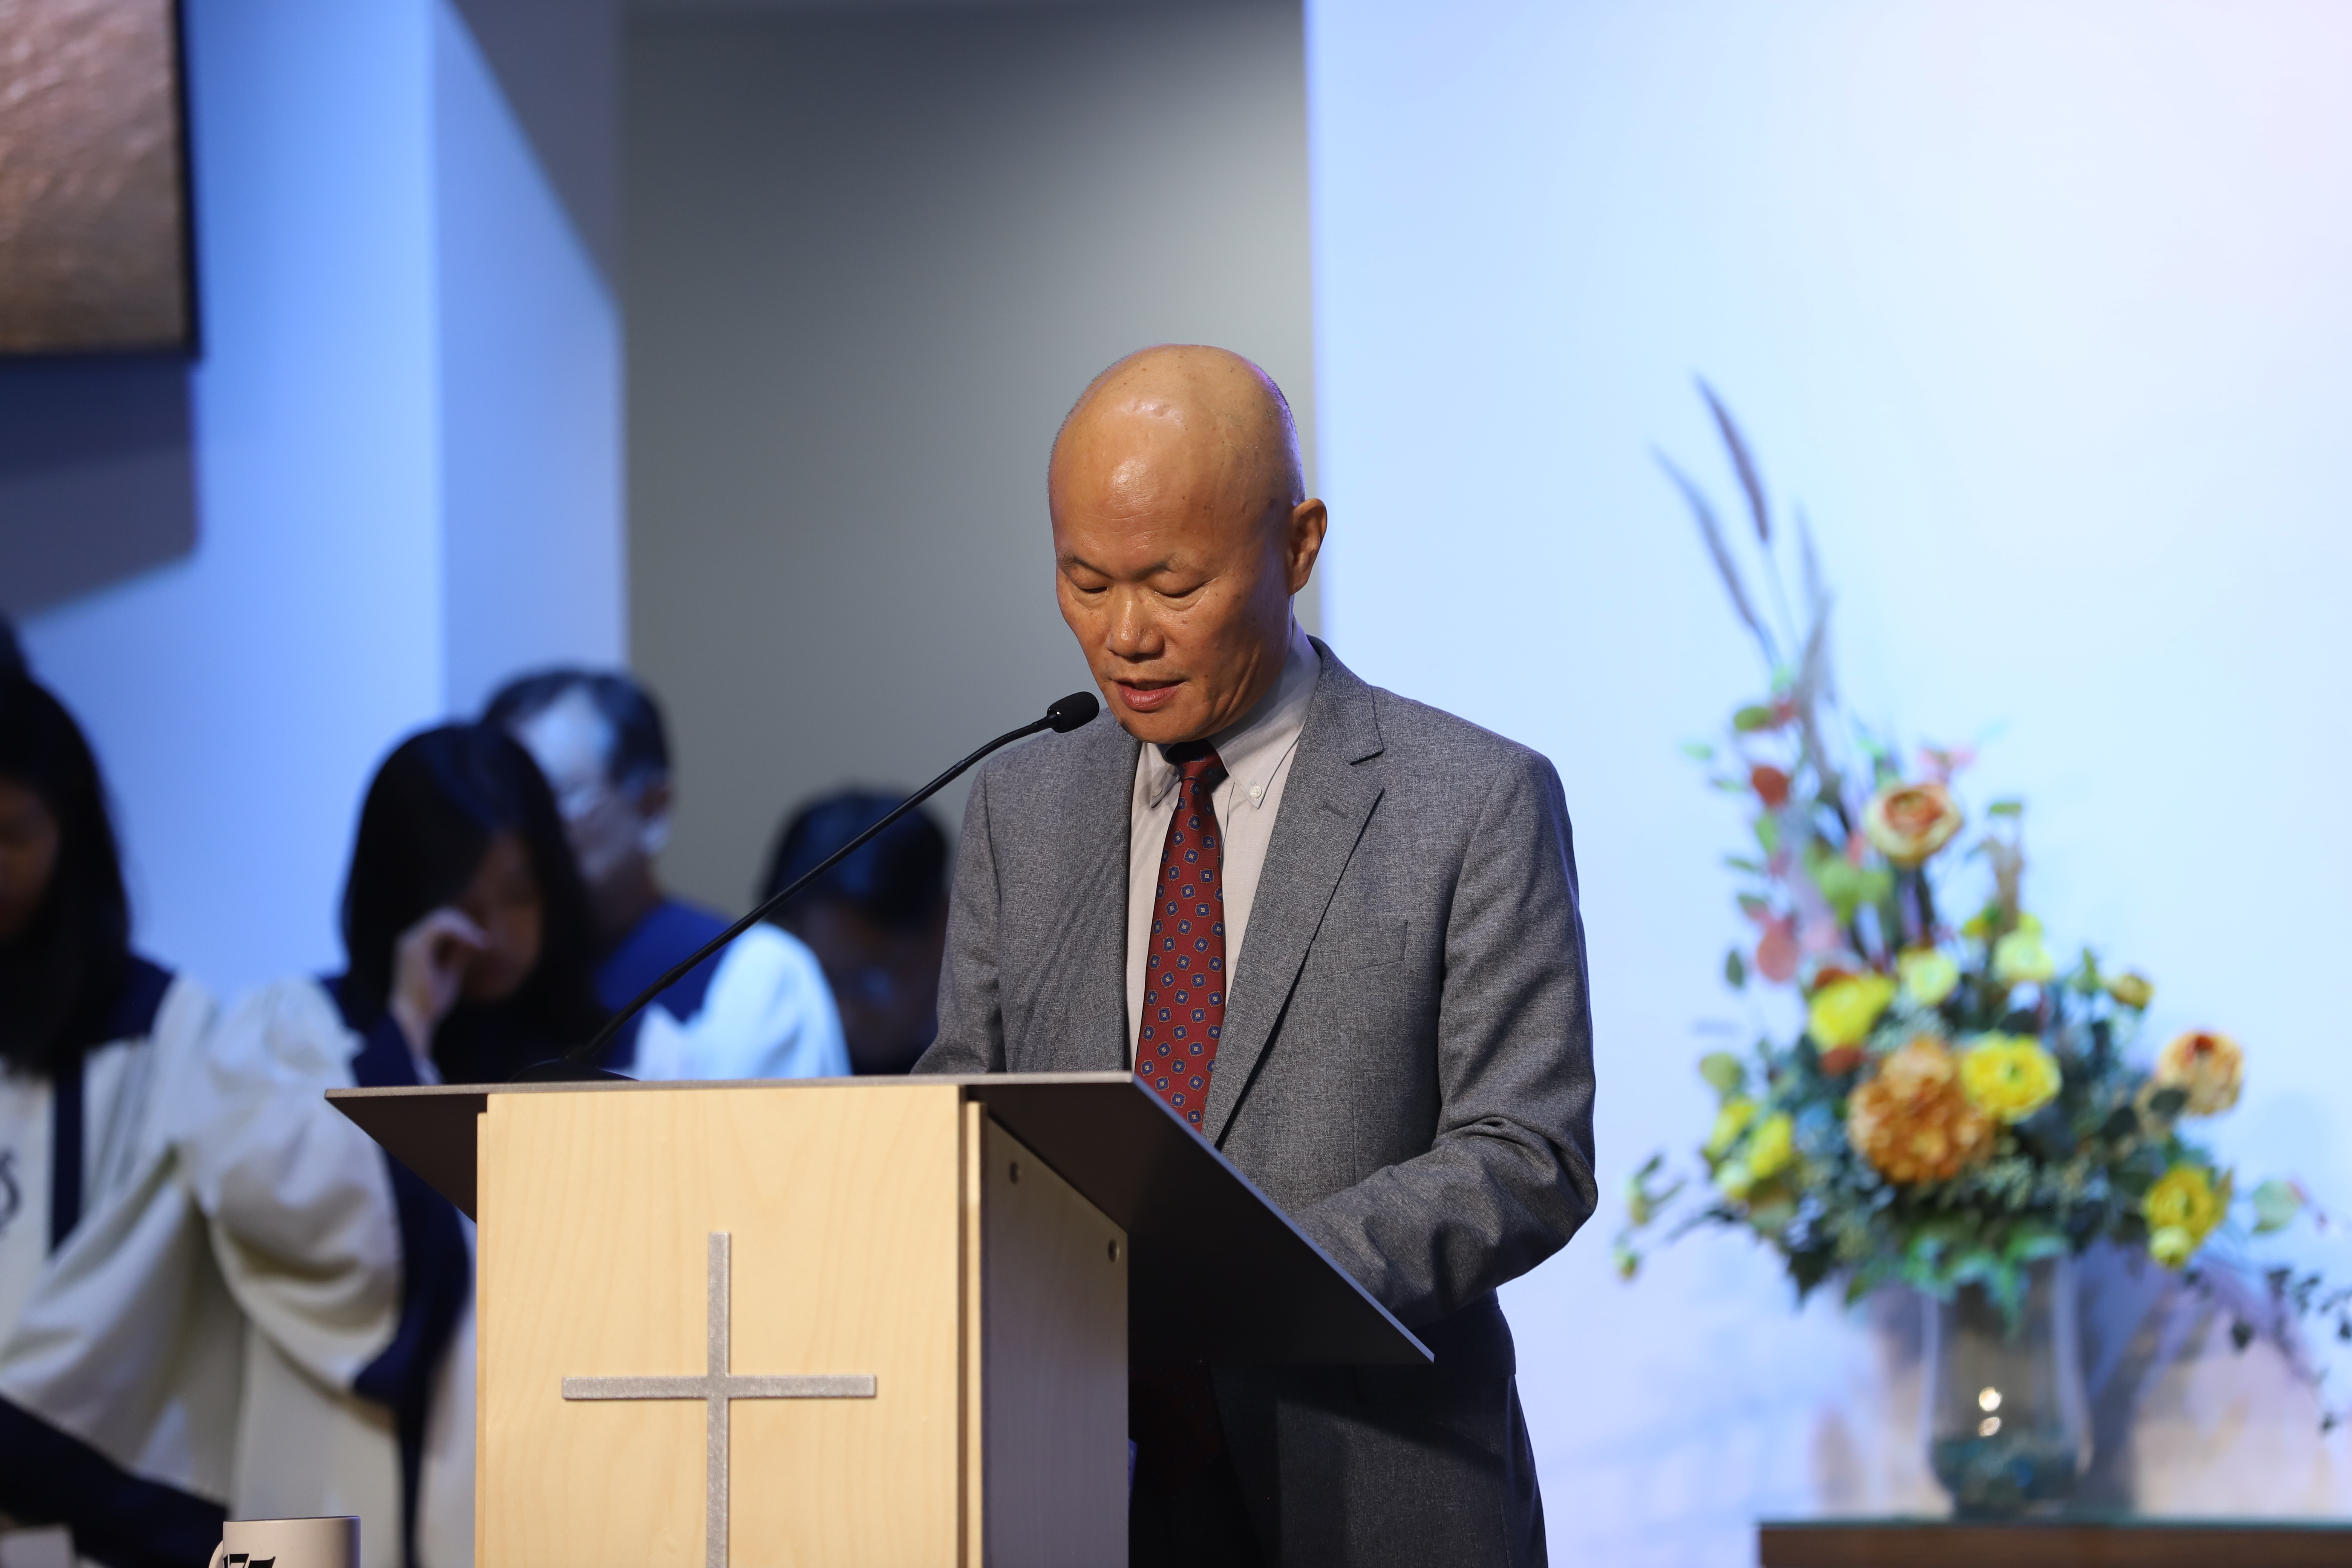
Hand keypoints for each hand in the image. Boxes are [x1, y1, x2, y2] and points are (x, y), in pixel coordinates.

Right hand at [389, 907, 486, 1064]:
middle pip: (442, 915)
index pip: (441, 923)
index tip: (482, 942)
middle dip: (466, 924)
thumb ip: (459, 954)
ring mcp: (410, 942)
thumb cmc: (429, 1002)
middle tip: (484, 941)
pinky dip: (460, 930)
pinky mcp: (415, 947)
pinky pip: (440, 926)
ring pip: (442, 917)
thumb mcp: (450, 972)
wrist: (413, 1018)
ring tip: (480, 942)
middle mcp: (410, 940)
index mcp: (416, 946)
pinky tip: (473, 942)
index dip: (463, 927)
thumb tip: (474, 940)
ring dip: (465, 926)